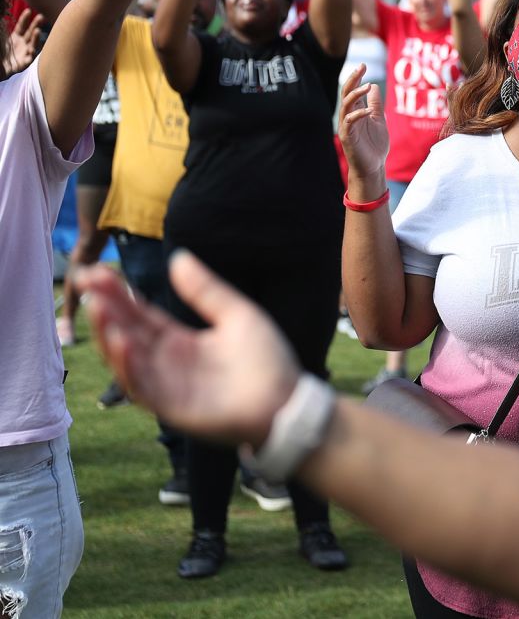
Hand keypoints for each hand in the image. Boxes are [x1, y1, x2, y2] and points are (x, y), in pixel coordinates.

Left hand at [3, 10, 43, 76]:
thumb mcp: (0, 37)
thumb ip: (2, 27)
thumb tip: (2, 15)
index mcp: (15, 37)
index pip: (22, 26)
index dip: (25, 18)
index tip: (29, 10)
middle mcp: (22, 44)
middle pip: (30, 32)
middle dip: (36, 24)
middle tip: (41, 16)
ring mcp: (24, 53)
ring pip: (32, 44)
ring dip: (36, 38)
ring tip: (37, 31)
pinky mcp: (23, 63)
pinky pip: (29, 58)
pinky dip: (31, 54)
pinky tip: (31, 50)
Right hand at [80, 252, 299, 447]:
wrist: (287, 402)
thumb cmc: (267, 361)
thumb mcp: (237, 315)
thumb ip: (206, 291)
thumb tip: (178, 257)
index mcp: (180, 341)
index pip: (141, 314)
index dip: (120, 294)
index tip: (98, 271)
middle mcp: (167, 362)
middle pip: (128, 332)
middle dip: (105, 308)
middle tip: (85, 281)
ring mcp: (167, 385)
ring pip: (127, 359)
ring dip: (110, 334)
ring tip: (99, 307)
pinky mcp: (172, 408)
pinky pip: (141, 387)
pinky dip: (128, 366)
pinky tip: (122, 341)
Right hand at [338, 65, 390, 181]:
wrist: (374, 166)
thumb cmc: (375, 145)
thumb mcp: (379, 120)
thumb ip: (376, 104)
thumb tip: (374, 86)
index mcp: (356, 111)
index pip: (353, 90)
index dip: (357, 78)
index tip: (363, 65)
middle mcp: (349, 117)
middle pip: (346, 94)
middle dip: (353, 80)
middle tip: (360, 67)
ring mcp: (347, 127)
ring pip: (346, 106)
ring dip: (356, 95)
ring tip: (366, 86)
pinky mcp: (348, 138)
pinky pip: (349, 123)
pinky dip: (358, 114)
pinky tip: (368, 110)